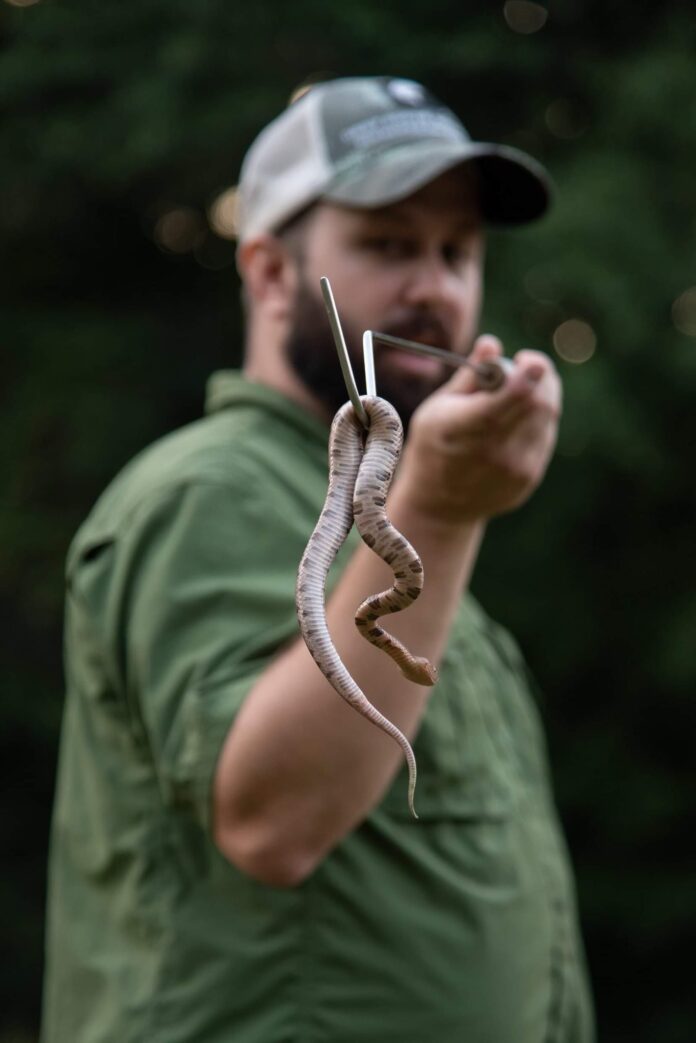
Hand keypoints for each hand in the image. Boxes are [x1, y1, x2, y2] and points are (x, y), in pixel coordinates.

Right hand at [398, 335, 561, 525]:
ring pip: (547, 415)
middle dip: (538, 375)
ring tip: (516, 393)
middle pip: (538, 400)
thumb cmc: (434, 447)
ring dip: (540, 394)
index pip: (515, 394)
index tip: (526, 359)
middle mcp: (495, 451)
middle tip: (524, 366)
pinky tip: (516, 420)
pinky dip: (537, 417)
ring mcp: (516, 468)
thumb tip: (492, 343)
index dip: (531, 371)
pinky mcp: (529, 477)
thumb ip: (469, 376)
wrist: (439, 505)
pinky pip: (545, 434)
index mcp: (466, 427)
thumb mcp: (437, 408)